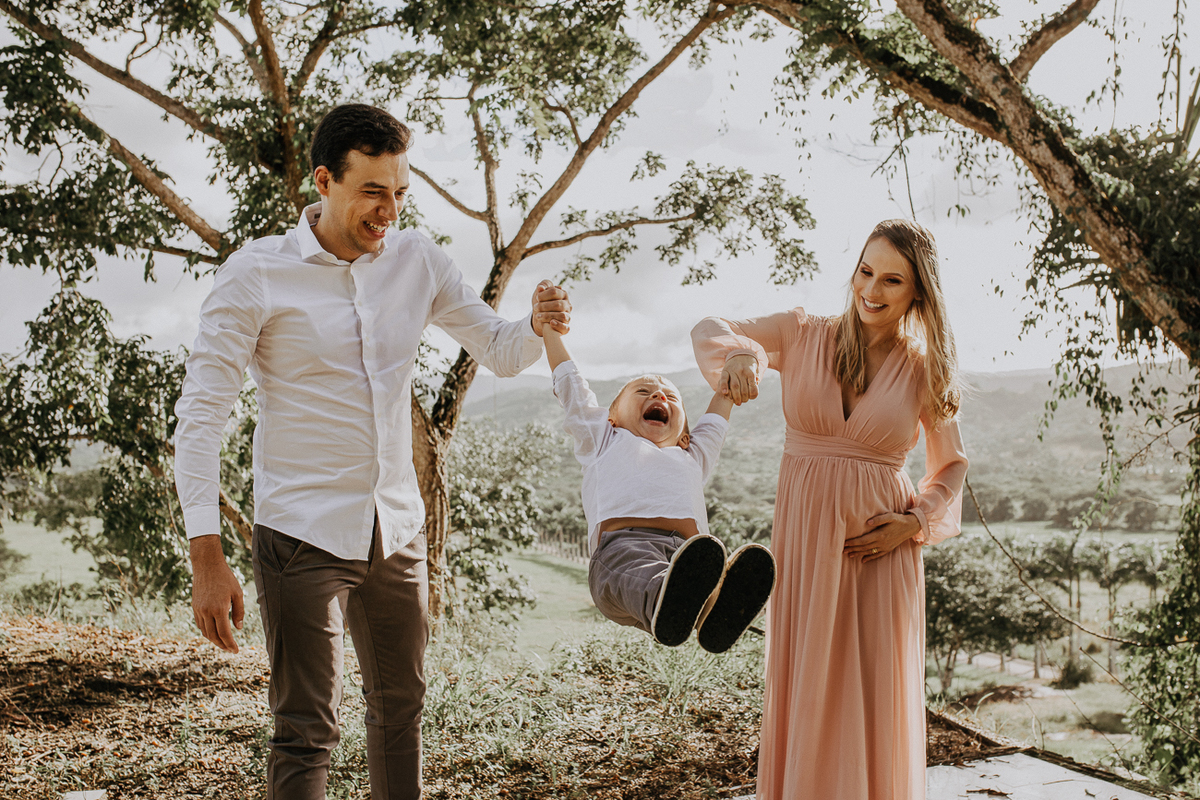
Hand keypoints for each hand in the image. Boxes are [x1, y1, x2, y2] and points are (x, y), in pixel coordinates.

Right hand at [190, 535, 244, 652]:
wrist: (207, 566)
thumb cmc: (226, 578)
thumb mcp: (237, 593)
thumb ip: (238, 612)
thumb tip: (238, 629)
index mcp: (219, 609)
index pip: (224, 633)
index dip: (230, 644)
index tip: (236, 650)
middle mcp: (206, 612)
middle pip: (213, 636)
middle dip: (222, 645)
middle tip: (231, 650)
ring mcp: (198, 610)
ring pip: (205, 632)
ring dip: (214, 640)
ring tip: (224, 643)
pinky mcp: (194, 607)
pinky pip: (200, 624)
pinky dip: (207, 631)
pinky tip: (214, 632)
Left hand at [531, 280, 570, 335]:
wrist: (540, 318)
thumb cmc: (541, 303)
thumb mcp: (540, 293)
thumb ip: (542, 286)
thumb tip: (540, 288)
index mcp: (563, 294)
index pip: (555, 292)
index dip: (544, 294)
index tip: (537, 297)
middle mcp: (567, 305)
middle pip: (558, 304)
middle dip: (544, 306)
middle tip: (535, 307)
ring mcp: (568, 316)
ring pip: (562, 316)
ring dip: (548, 316)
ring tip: (538, 316)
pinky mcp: (566, 327)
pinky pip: (566, 327)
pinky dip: (558, 325)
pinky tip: (551, 323)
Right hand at [719, 354, 758, 404]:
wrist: (740, 352)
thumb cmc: (749, 365)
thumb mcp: (755, 370)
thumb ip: (756, 379)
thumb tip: (755, 387)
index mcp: (751, 372)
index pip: (753, 388)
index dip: (752, 396)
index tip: (751, 398)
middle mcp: (742, 371)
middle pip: (743, 390)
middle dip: (743, 399)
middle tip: (742, 402)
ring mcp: (733, 371)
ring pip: (734, 386)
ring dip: (735, 397)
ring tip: (737, 402)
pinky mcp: (725, 370)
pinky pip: (724, 379)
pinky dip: (724, 387)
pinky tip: (725, 393)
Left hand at [843, 512, 921, 563]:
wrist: (911, 527)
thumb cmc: (899, 519)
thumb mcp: (890, 516)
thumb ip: (879, 519)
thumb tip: (868, 522)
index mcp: (881, 535)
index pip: (863, 540)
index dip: (853, 542)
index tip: (845, 543)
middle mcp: (882, 543)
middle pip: (864, 547)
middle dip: (853, 549)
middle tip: (842, 550)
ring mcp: (885, 547)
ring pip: (869, 552)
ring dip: (858, 554)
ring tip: (849, 555)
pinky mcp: (888, 549)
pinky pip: (877, 555)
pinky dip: (869, 558)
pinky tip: (863, 560)